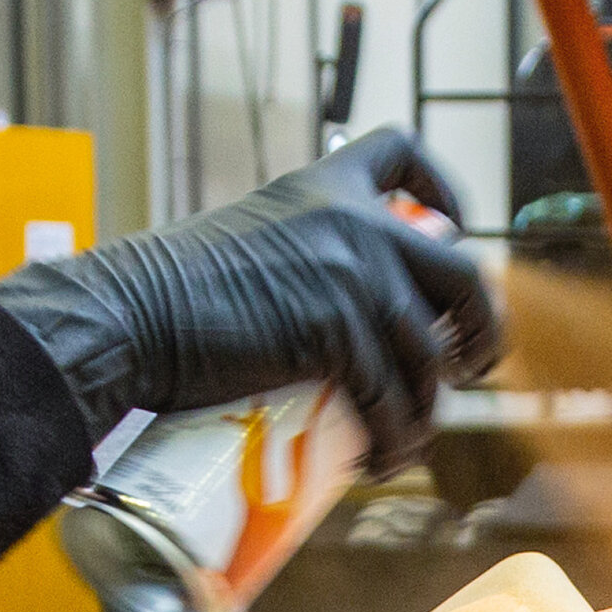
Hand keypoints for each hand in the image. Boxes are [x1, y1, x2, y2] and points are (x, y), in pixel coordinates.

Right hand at [0, 127, 499, 474]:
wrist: (128, 317)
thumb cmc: (172, 294)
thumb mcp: (252, 243)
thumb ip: (304, 257)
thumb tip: (348, 323)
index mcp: (326, 186)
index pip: (404, 151)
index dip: (445, 191)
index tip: (455, 227)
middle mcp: (352, 222)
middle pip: (462, 273)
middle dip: (483, 331)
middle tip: (468, 370)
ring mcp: (351, 276)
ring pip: (429, 355)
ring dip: (427, 412)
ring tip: (402, 444)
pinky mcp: (337, 332)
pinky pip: (392, 398)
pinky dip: (395, 438)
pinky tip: (381, 460)